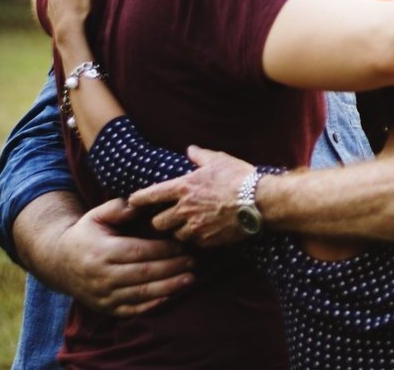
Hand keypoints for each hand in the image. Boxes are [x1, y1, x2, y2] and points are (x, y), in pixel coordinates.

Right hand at [42, 198, 194, 315]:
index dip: (163, 250)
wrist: (59, 262)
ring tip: (190, 278)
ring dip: (169, 287)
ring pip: (141, 293)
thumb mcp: (96, 216)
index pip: (138, 251)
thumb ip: (118, 208)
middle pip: (143, 273)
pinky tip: (172, 296)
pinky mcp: (105, 307)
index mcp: (101, 251)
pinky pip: (132, 310)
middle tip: (193, 261)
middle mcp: (101, 276)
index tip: (183, 245)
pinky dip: (153, 305)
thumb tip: (139, 204)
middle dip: (172, 268)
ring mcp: (102, 294)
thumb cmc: (86, 235)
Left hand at [127, 146, 257, 246]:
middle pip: (157, 222)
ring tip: (188, 227)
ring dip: (179, 231)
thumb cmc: (240, 177)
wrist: (261, 201)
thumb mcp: (219, 160)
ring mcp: (195, 226)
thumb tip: (190, 149)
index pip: (151, 195)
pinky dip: (197, 239)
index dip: (138, 199)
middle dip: (161, 221)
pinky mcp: (208, 239)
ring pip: (175, 235)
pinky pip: (194, 242)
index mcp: (184, 187)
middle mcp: (185, 209)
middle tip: (168, 218)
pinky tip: (205, 233)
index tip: (132, 201)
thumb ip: (200, 156)